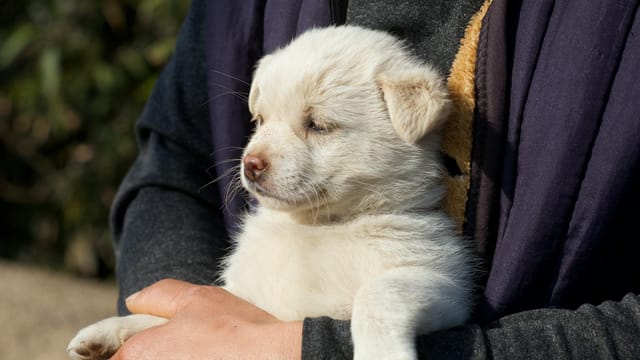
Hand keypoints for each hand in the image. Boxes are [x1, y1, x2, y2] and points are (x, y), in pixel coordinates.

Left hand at [111, 279, 302, 359]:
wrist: (274, 358)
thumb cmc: (234, 328)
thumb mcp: (196, 298)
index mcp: (139, 353)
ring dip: (173, 358)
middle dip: (149, 355)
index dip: (123, 352)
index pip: (114, 359)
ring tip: (201, 353)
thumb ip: (158, 296)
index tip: (148, 345)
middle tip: (183, 348)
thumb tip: (134, 300)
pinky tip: (213, 359)